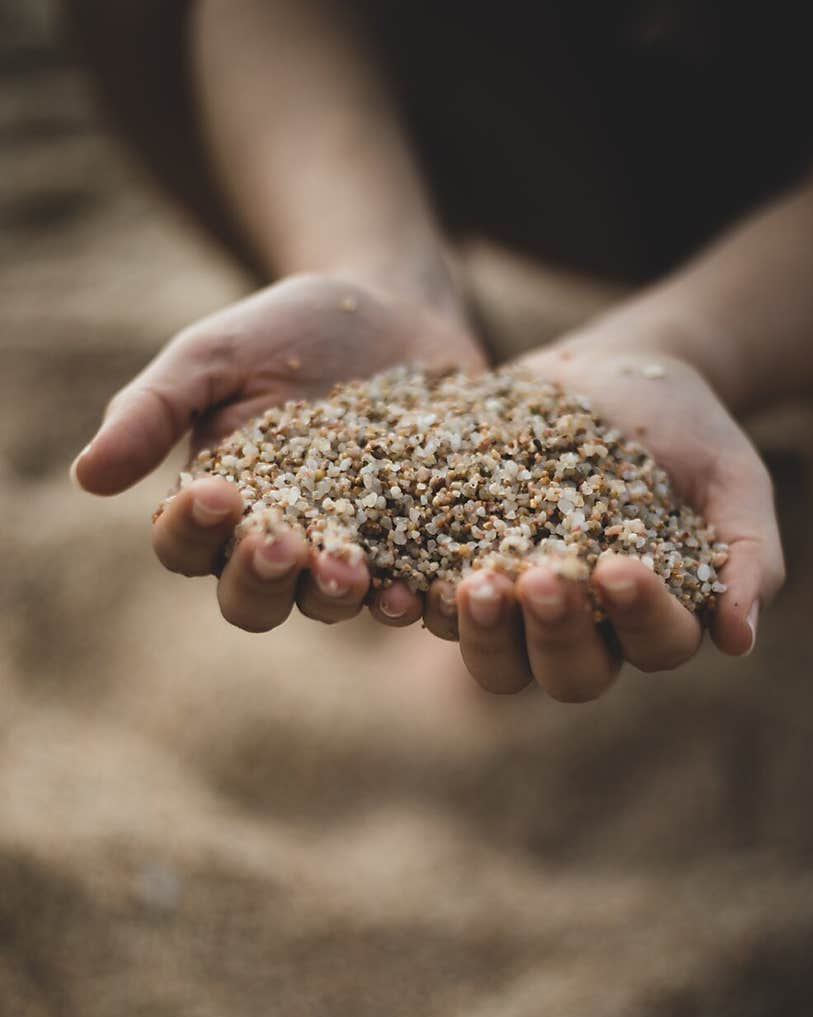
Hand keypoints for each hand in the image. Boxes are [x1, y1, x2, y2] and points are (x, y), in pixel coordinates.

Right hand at [72, 272, 483, 630]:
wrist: (393, 307)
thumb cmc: (287, 332)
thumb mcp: (214, 356)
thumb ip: (154, 410)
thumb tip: (85, 477)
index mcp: (218, 510)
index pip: (185, 546)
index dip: (193, 531)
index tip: (215, 492)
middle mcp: (279, 548)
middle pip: (254, 598)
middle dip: (263, 577)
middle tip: (282, 543)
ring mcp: (350, 555)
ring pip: (329, 604)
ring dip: (334, 596)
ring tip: (350, 572)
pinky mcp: (418, 549)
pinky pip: (409, 590)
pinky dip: (412, 597)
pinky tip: (421, 589)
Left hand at [444, 344, 784, 700]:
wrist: (613, 374)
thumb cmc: (688, 432)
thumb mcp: (733, 477)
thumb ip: (748, 553)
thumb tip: (740, 640)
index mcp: (656, 621)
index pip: (658, 643)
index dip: (639, 616)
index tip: (619, 566)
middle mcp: (585, 634)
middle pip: (571, 674)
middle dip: (555, 633)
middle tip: (538, 579)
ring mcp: (518, 612)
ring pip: (497, 663)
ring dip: (483, 634)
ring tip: (472, 584)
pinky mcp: (458, 572)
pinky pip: (433, 609)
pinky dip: (418, 601)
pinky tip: (406, 577)